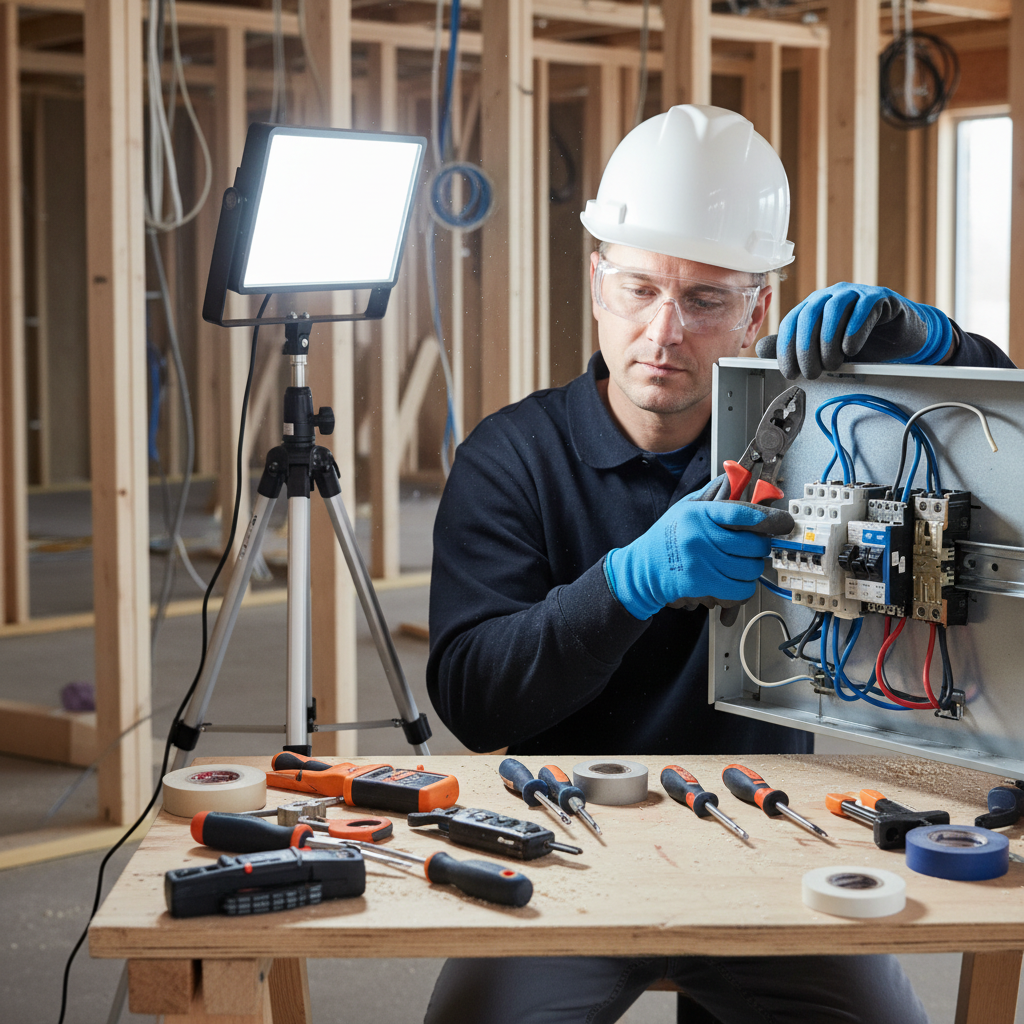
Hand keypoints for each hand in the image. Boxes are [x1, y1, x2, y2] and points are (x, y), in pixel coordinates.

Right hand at [604, 494, 793, 620]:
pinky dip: (744, 587)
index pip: (741, 511)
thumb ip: (712, 495)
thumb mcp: (685, 508)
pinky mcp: (700, 582)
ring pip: (749, 567)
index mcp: (698, 512)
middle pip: (751, 543)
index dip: (767, 518)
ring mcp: (700, 560)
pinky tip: (737, 581)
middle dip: (761, 547)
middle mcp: (700, 534)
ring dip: (753, 568)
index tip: (783, 522)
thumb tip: (739, 478)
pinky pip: (739, 588)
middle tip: (756, 547)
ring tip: (744, 564)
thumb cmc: (666, 539)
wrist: (641, 570)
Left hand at [756, 283, 954, 380]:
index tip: (790, 372)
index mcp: (813, 307)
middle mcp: (831, 296)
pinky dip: (854, 330)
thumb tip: (761, 349)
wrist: (899, 337)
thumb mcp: (824, 351)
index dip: (786, 348)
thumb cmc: (860, 343)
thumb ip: (795, 348)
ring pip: (833, 310)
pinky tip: (852, 349)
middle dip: (805, 348)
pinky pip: (863, 309)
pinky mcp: (880, 297)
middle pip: (809, 316)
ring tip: (832, 364)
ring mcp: (856, 293)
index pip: (791, 322)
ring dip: (828, 341)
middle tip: (811, 373)